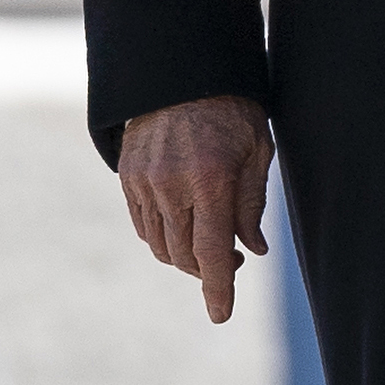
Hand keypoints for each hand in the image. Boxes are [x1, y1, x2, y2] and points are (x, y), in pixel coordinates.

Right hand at [117, 93, 276, 325]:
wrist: (180, 70)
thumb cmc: (231, 109)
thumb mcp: (257, 151)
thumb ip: (252, 204)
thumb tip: (252, 250)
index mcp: (209, 179)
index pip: (210, 251)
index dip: (217, 288)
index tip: (220, 315)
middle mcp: (170, 184)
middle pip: (183, 255)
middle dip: (207, 270)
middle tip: (232, 258)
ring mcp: (143, 181)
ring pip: (160, 245)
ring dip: (185, 256)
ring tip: (210, 241)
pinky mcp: (127, 176)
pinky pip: (143, 226)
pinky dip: (163, 237)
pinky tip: (184, 225)